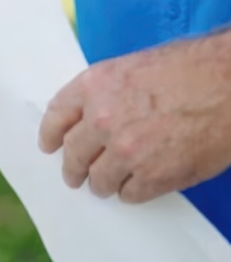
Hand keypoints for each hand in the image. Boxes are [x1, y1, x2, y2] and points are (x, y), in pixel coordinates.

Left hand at [39, 34, 230, 202]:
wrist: (229, 86)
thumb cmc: (189, 69)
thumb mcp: (131, 68)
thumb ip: (105, 92)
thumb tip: (90, 117)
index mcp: (93, 86)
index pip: (55, 115)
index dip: (50, 134)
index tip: (48, 146)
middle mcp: (102, 119)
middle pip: (73, 153)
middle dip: (72, 168)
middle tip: (74, 177)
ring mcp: (126, 150)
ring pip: (99, 180)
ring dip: (101, 184)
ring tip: (105, 186)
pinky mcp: (154, 176)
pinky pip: (130, 194)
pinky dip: (131, 193)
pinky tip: (135, 188)